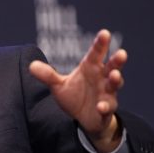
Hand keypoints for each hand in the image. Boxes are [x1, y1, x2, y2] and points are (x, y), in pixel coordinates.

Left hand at [29, 30, 125, 152]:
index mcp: (91, 69)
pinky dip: (105, 107)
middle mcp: (102, 79)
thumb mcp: (59, 85)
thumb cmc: (75, 96)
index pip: (96, 54)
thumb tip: (31, 65)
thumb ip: (48, 75)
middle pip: (112, 67)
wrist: (84, 119)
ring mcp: (106, 94)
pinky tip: (101, 106)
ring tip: (115, 75)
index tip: (104, 33)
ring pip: (114, 86)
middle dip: (117, 61)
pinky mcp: (106, 110)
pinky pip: (107, 108)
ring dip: (116, 80)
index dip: (100, 44)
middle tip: (122, 53)